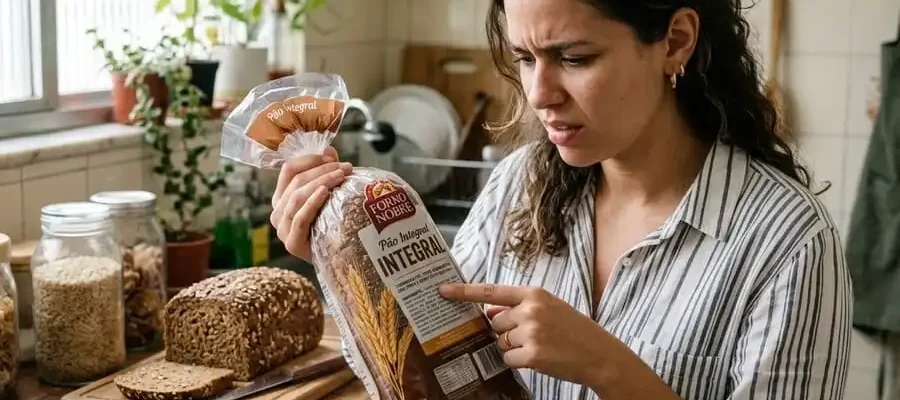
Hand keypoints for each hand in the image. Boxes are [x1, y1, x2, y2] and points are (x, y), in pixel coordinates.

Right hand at [270, 146, 352, 261]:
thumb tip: (329, 148)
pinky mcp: (292, 244)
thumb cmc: (332, 224)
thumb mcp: (328, 195)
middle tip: (345, 167)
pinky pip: (299, 218)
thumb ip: (326, 172)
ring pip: (298, 197)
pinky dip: (312, 202)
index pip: (288, 170)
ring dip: (321, 182)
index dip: (310, 159)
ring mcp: (283, 229)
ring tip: (341, 176)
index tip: (332, 156)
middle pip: (296, 182)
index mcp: (282, 197)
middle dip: (322, 170)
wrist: (338, 259)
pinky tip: (325, 192)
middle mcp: (278, 212)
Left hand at [439, 283, 609, 385]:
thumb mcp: (550, 308)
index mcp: (534, 294)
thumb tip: (491, 312)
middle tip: (534, 336)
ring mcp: (530, 332)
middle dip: (507, 332)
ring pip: (500, 342)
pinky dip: (519, 362)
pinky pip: (507, 359)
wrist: (600, 355)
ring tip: (541, 346)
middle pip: (495, 323)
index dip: (464, 292)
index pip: (491, 291)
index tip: (442, 290)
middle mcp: (530, 310)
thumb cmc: (575, 331)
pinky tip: (540, 358)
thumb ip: (520, 307)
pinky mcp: (531, 354)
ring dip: (514, 348)